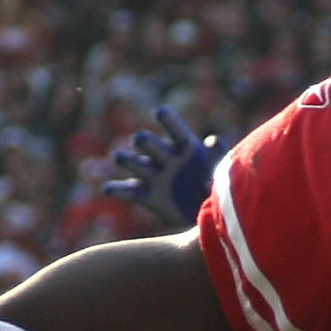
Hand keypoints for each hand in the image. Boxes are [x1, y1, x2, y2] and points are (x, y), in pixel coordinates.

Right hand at [103, 107, 218, 227]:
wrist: (207, 218)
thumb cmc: (216, 189)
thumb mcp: (223, 172)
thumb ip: (219, 156)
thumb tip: (212, 141)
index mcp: (185, 146)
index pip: (175, 129)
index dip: (167, 120)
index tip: (160, 112)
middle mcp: (165, 156)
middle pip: (148, 142)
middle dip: (144, 140)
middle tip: (141, 140)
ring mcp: (153, 175)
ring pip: (133, 162)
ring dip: (125, 159)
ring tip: (120, 157)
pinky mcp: (145, 195)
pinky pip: (127, 190)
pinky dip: (116, 189)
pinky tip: (108, 189)